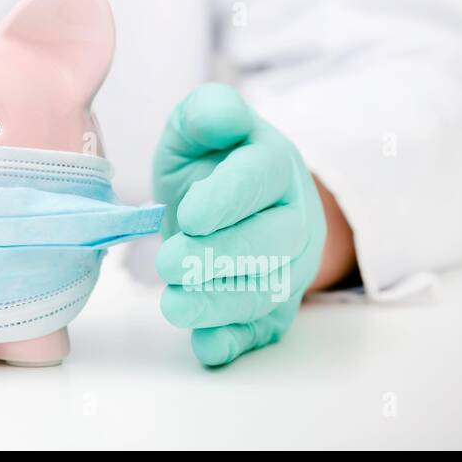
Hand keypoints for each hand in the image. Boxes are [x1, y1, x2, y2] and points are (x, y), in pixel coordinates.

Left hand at [152, 84, 325, 366]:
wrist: (231, 202)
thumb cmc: (210, 163)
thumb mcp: (198, 129)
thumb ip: (206, 114)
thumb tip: (218, 114)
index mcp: (273, 165)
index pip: (260, 179)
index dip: (228, 199)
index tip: (191, 214)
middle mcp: (291, 217)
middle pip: (271, 242)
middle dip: (219, 257)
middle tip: (170, 261)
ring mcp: (287, 266)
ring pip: (266, 291)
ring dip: (220, 303)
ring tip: (174, 304)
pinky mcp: (274, 306)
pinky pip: (263, 331)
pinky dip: (237, 343)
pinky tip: (208, 347)